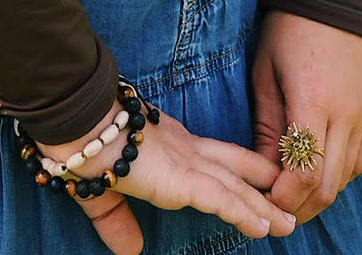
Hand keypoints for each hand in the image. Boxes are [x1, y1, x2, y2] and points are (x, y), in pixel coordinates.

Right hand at [36, 100, 296, 252]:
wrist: (72, 121)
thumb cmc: (80, 146)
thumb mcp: (100, 193)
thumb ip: (116, 222)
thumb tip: (130, 252)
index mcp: (168, 147)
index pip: (214, 162)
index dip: (241, 175)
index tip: (264, 184)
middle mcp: (183, 151)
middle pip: (233, 172)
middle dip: (262, 190)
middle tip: (289, 207)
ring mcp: (183, 162)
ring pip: (234, 187)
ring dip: (263, 207)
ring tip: (288, 224)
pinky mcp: (177, 176)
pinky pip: (219, 197)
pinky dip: (243, 211)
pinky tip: (263, 225)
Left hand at [250, 13, 361, 226]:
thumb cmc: (288, 30)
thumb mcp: (265, 73)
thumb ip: (268, 127)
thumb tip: (265, 172)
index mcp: (314, 101)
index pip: (304, 172)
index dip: (283, 196)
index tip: (263, 198)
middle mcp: (347, 115)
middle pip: (328, 185)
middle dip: (300, 207)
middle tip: (275, 211)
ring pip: (346, 178)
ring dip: (320, 194)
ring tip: (294, 196)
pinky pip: (360, 161)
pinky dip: (339, 175)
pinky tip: (319, 173)